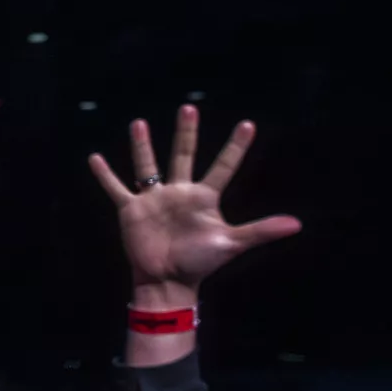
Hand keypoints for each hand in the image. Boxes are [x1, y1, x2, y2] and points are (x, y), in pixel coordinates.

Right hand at [88, 106, 301, 308]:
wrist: (167, 282)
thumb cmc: (200, 263)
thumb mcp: (231, 243)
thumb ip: (260, 230)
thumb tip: (296, 225)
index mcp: (203, 198)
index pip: (223, 167)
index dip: (235, 147)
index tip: (248, 125)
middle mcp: (179, 193)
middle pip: (183, 155)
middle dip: (186, 133)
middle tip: (189, 108)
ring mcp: (154, 200)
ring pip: (147, 166)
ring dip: (143, 146)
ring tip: (139, 123)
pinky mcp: (131, 211)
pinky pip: (117, 188)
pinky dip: (105, 175)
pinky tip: (95, 158)